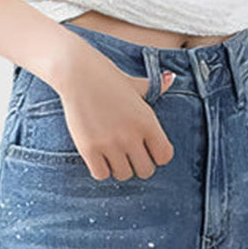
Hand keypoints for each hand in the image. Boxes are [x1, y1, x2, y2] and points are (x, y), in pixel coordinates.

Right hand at [54, 41, 175, 178]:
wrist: (77, 73)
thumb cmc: (108, 78)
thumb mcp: (135, 84)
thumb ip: (155, 87)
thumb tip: (171, 78)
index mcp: (147, 121)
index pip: (164, 156)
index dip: (157, 156)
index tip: (148, 150)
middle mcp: (131, 135)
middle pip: (146, 171)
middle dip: (139, 165)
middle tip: (129, 155)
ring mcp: (110, 143)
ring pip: (124, 175)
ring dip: (119, 168)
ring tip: (113, 155)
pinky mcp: (89, 149)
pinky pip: (101, 174)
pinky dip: (101, 169)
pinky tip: (99, 157)